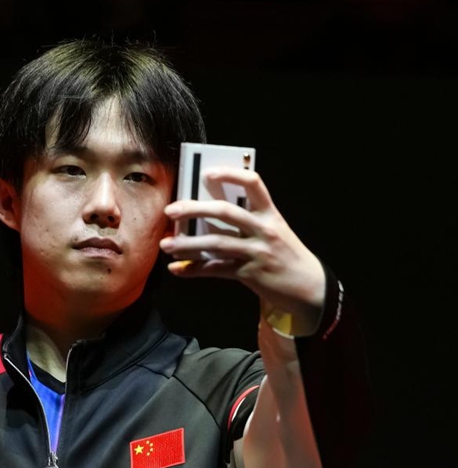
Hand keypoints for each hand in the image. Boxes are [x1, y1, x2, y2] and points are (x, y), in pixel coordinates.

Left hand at [160, 167, 325, 333]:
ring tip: (166, 245)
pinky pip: (216, 269)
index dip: (230, 174)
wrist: (308, 287)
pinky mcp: (251, 273)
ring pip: (216, 243)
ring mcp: (258, 251)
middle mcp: (264, 229)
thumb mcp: (272, 232)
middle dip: (194, 209)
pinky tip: (177, 269)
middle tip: (170, 211)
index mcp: (270, 213)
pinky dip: (194, 269)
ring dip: (187, 244)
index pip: (253, 183)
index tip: (207, 173)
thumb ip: (245, 222)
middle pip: (225, 212)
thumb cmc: (283, 254)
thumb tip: (203, 216)